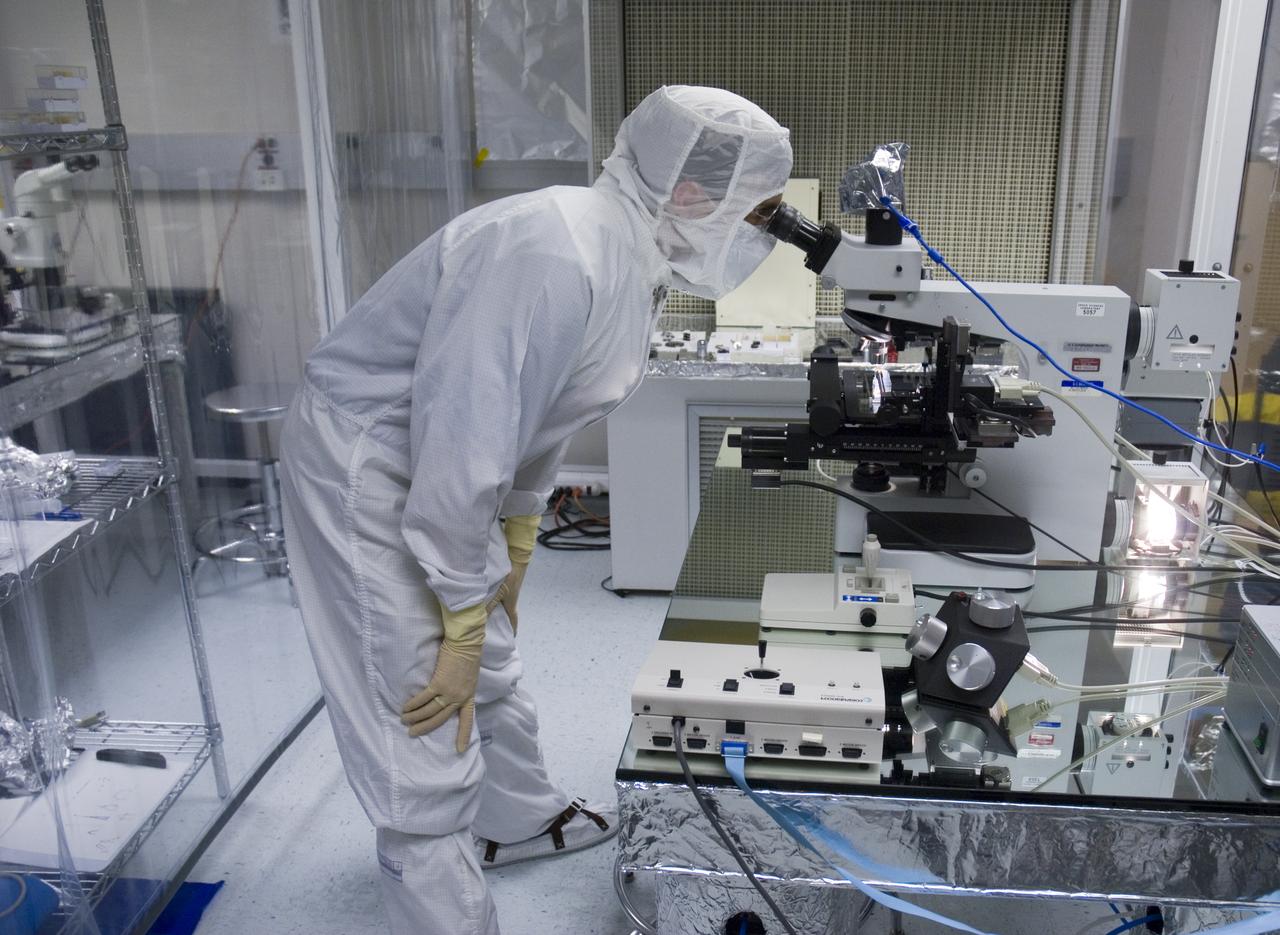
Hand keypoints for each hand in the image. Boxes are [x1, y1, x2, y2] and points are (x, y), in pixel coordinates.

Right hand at [402, 603, 485, 752]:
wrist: (465, 642)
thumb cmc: (467, 655)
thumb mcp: (468, 677)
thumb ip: (460, 688)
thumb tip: (449, 696)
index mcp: (469, 696)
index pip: (467, 719)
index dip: (463, 735)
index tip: (461, 750)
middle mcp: (460, 697)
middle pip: (440, 718)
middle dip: (425, 727)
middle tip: (412, 733)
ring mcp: (450, 691)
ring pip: (430, 710)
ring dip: (415, 717)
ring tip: (404, 720)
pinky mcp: (439, 683)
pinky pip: (423, 699)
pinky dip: (413, 705)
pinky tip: (405, 708)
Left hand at [498, 563, 527, 633]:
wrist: (517, 564)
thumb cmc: (510, 580)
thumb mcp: (499, 593)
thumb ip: (491, 604)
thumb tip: (482, 615)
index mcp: (512, 605)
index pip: (513, 620)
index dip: (513, 628)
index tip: (513, 636)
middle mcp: (512, 601)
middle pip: (509, 615)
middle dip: (507, 623)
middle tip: (502, 630)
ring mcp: (511, 595)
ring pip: (506, 607)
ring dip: (502, 613)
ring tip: (495, 619)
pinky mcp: (508, 589)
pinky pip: (503, 601)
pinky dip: (499, 605)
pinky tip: (493, 603)